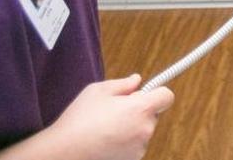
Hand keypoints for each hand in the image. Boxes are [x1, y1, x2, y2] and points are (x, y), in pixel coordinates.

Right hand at [46, 74, 174, 159]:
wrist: (65, 152)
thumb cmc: (80, 119)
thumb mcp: (98, 91)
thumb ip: (123, 84)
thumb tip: (137, 81)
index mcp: (140, 109)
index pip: (167, 96)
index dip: (157, 92)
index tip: (147, 93)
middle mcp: (145, 129)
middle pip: (153, 114)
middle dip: (139, 110)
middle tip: (115, 110)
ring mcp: (140, 148)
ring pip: (142, 130)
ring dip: (131, 127)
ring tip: (106, 127)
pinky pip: (134, 145)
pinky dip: (125, 142)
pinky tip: (105, 140)